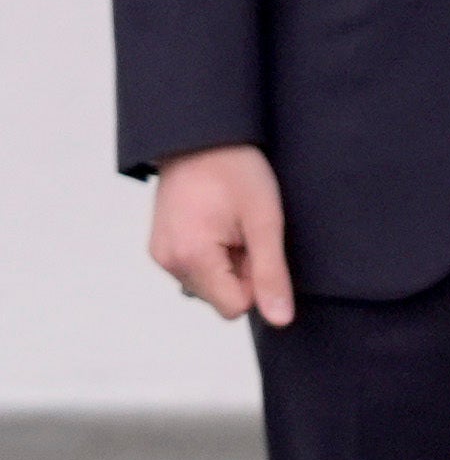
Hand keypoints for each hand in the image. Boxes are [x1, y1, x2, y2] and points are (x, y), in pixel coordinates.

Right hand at [147, 143, 294, 327]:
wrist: (200, 138)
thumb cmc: (236, 172)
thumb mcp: (265, 222)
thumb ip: (271, 274)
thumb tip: (279, 321)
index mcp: (190, 258)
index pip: (235, 308)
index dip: (257, 281)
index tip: (257, 245)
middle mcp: (167, 262)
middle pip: (221, 297)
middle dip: (242, 271)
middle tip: (244, 230)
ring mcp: (160, 254)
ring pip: (210, 284)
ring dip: (228, 263)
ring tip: (230, 224)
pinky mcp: (161, 246)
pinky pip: (196, 268)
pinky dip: (213, 254)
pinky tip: (217, 223)